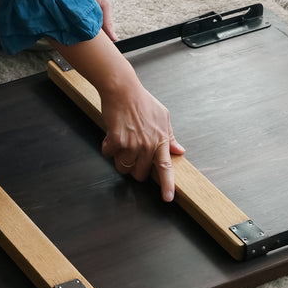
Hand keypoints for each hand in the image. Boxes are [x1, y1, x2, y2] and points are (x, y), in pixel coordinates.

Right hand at [52, 29, 185, 202]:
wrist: (122, 89)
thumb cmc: (141, 101)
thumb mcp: (163, 117)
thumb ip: (170, 137)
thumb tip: (179, 151)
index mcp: (160, 140)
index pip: (165, 168)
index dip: (167, 185)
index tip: (168, 197)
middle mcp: (147, 144)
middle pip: (139, 174)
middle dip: (134, 168)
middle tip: (132, 154)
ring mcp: (132, 143)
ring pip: (123, 167)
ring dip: (119, 160)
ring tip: (121, 144)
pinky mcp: (116, 140)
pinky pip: (109, 154)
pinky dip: (108, 147)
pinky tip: (112, 135)